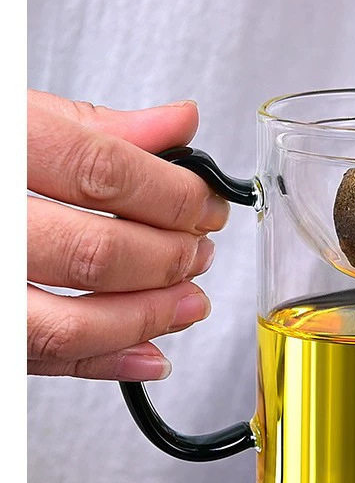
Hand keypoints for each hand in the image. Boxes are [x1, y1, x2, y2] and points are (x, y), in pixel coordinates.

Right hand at [27, 89, 228, 380]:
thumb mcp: (12, 119)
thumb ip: (95, 127)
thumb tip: (178, 123)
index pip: (104, 172)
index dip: (174, 195)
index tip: (207, 205)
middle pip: (95, 252)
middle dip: (170, 258)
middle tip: (200, 251)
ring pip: (68, 323)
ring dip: (148, 317)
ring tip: (189, 301)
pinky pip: (39, 360)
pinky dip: (105, 362)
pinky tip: (149, 351)